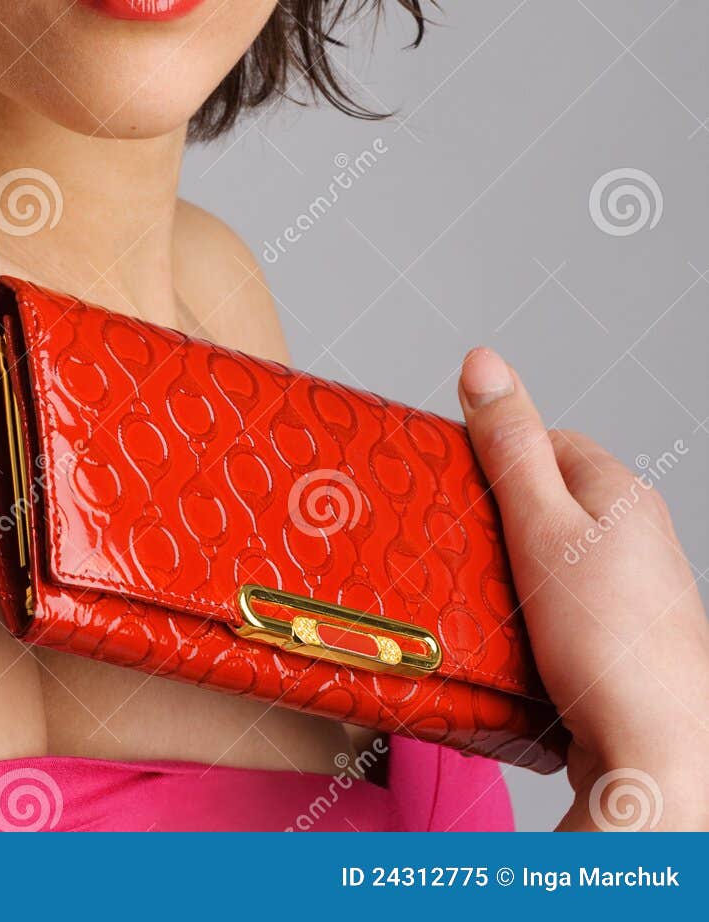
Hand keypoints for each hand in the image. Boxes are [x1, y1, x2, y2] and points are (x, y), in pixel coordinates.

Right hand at [459, 347, 708, 831]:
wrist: (657, 756)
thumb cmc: (608, 644)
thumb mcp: (539, 526)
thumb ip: (509, 444)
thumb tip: (484, 359)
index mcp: (622, 493)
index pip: (547, 441)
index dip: (495, 459)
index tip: (457, 487)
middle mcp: (638, 539)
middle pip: (546, 506)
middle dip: (498, 527)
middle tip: (462, 552)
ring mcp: (634, 597)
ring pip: (550, 566)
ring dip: (510, 583)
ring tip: (483, 607)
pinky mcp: (620, 650)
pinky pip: (560, 619)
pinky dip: (529, 629)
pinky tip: (511, 651)